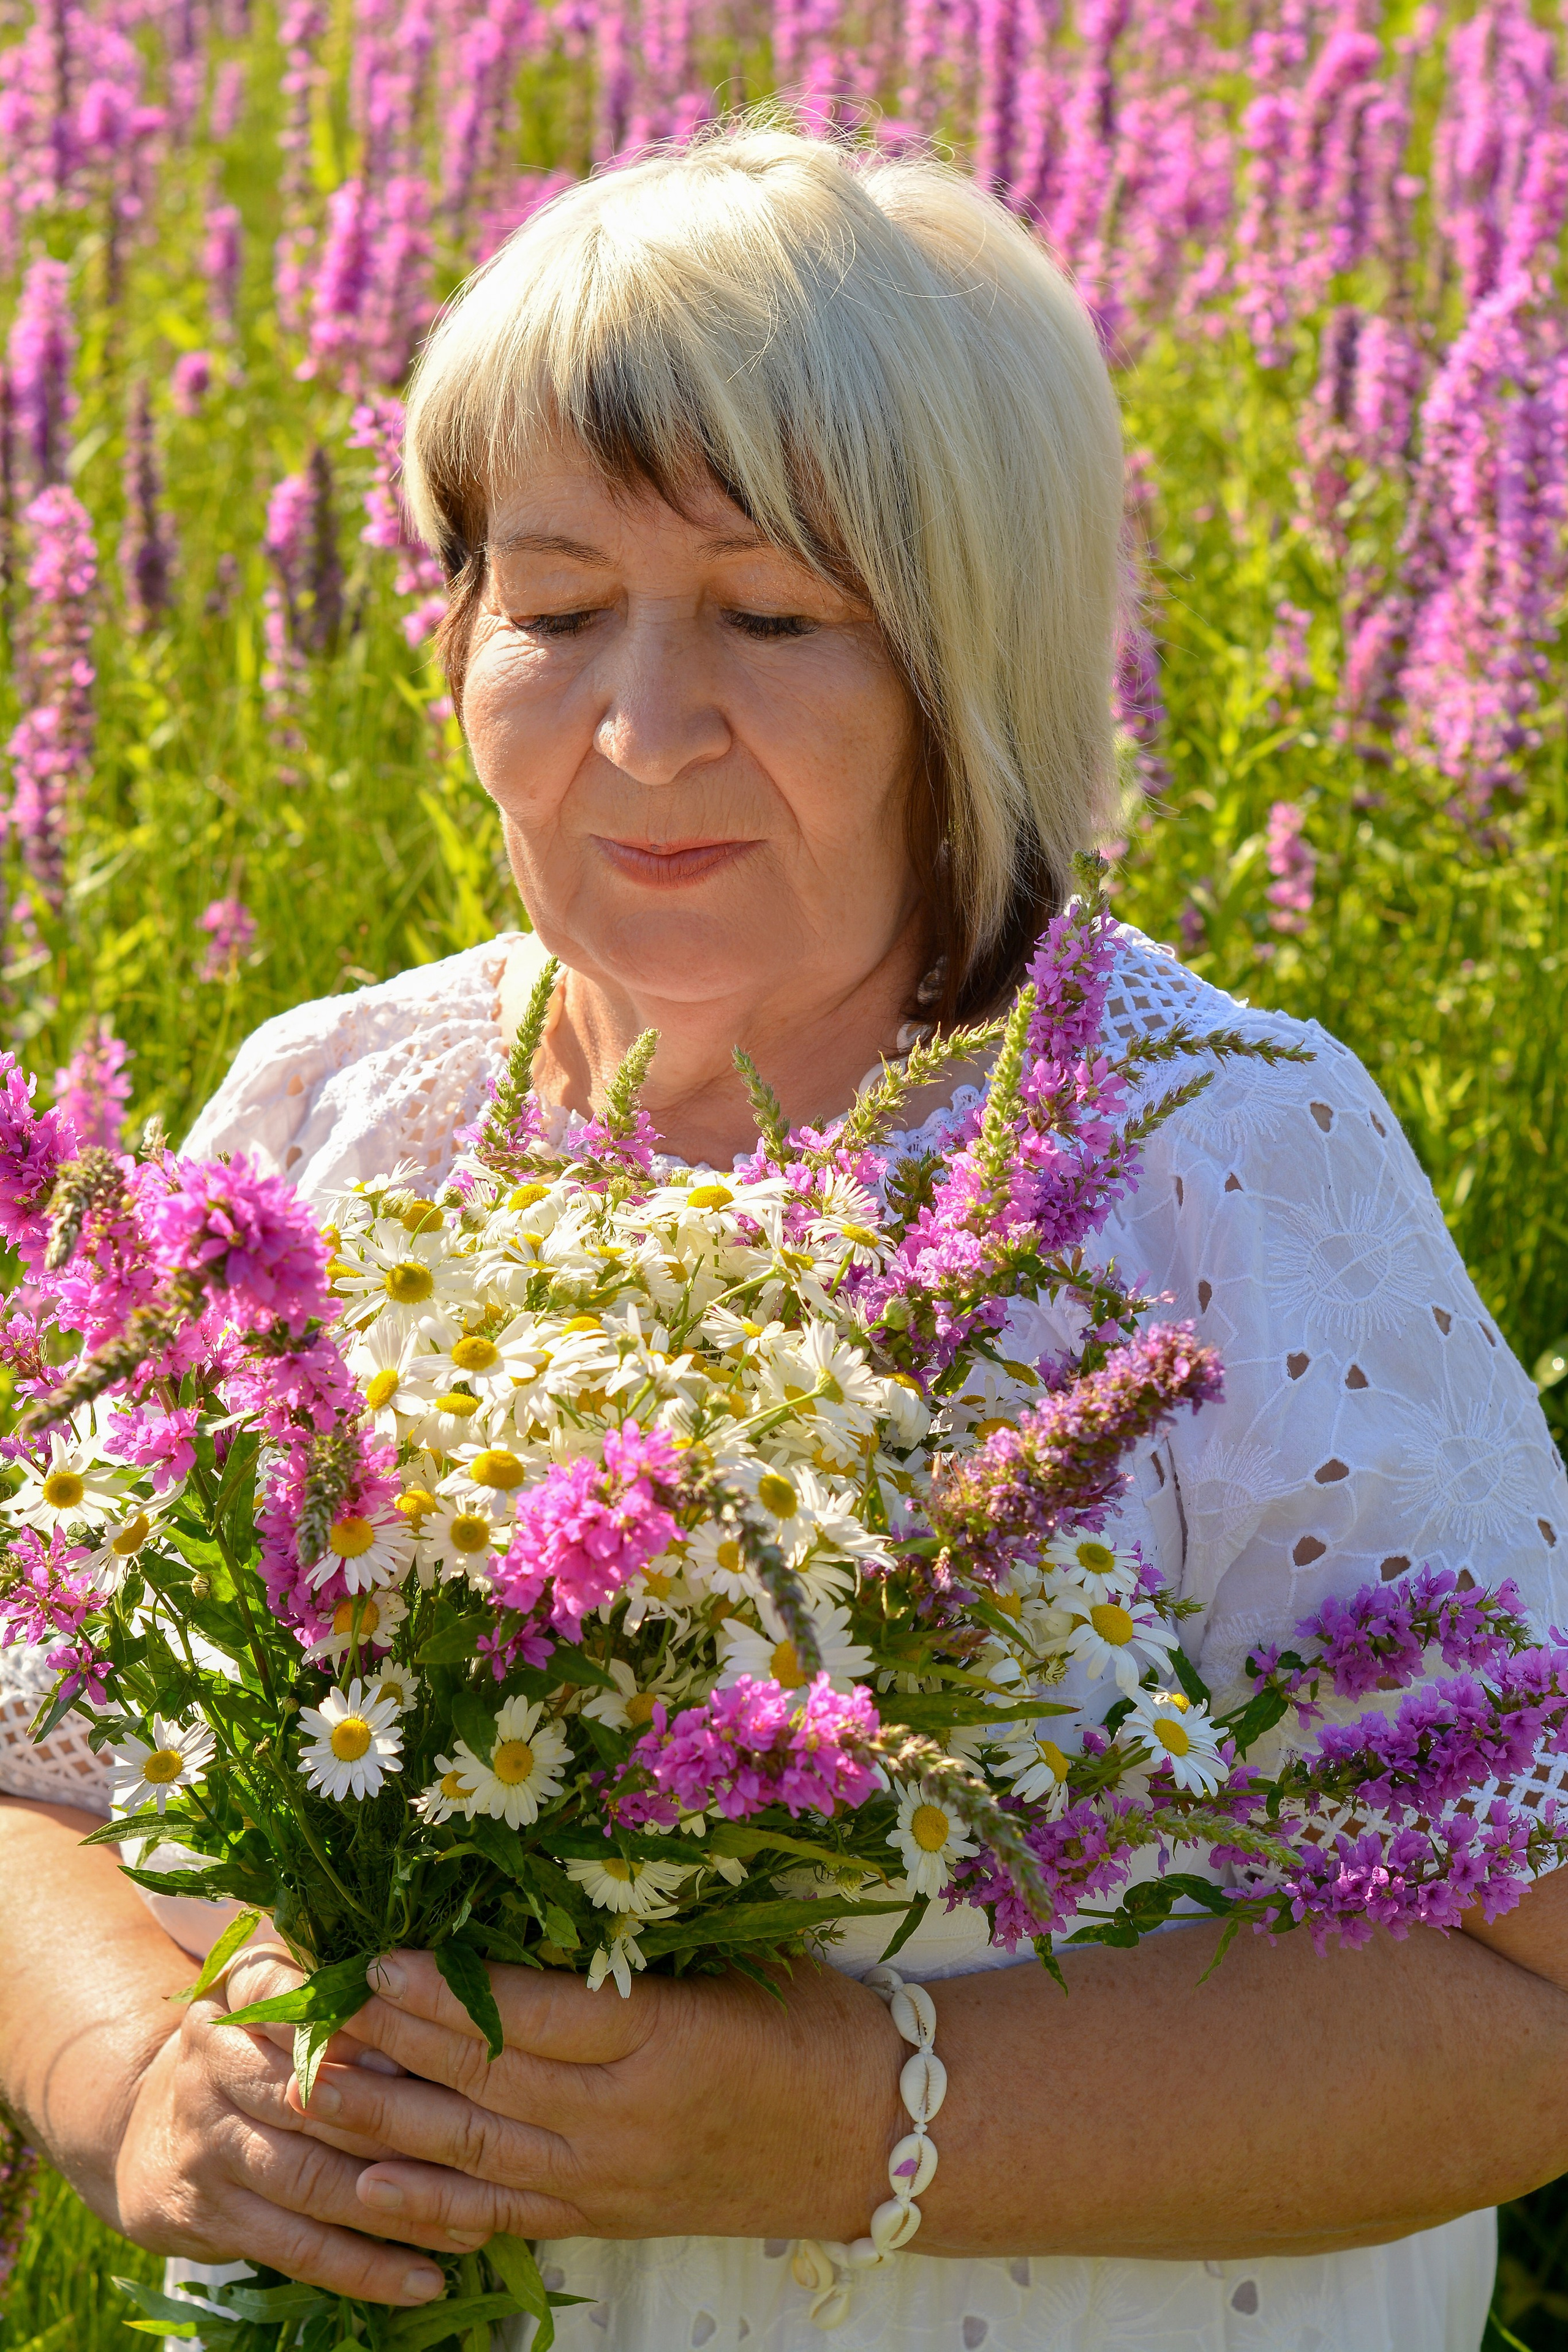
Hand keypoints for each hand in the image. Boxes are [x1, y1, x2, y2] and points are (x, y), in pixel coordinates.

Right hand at [111, 1946, 493, 2304]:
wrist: (146, 2128)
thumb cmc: (255, 2049)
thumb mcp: (282, 1997)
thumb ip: (350, 1991)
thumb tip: (458, 1997)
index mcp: (241, 1993)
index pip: (307, 2000)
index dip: (370, 2030)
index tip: (437, 2052)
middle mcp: (213, 2062)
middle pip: (321, 2098)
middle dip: (405, 2126)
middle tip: (484, 2148)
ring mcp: (208, 2142)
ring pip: (314, 2181)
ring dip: (399, 2208)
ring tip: (475, 2226)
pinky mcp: (210, 2214)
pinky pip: (298, 2248)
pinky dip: (364, 2269)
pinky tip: (424, 2281)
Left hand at [288, 1951, 904, 2247]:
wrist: (874, 2138)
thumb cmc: (811, 2021)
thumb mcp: (735, 1959)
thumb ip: (641, 1940)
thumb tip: (542, 1881)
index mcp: (663, 2036)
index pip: (528, 2014)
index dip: (445, 1989)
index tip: (376, 1956)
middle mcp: (625, 2118)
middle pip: (486, 2080)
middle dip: (392, 2043)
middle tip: (316, 2010)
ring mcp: (611, 2178)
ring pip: (477, 2151)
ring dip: (387, 2121)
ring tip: (313, 2088)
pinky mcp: (608, 2219)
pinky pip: (506, 2214)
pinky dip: (434, 2204)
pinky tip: (370, 2189)